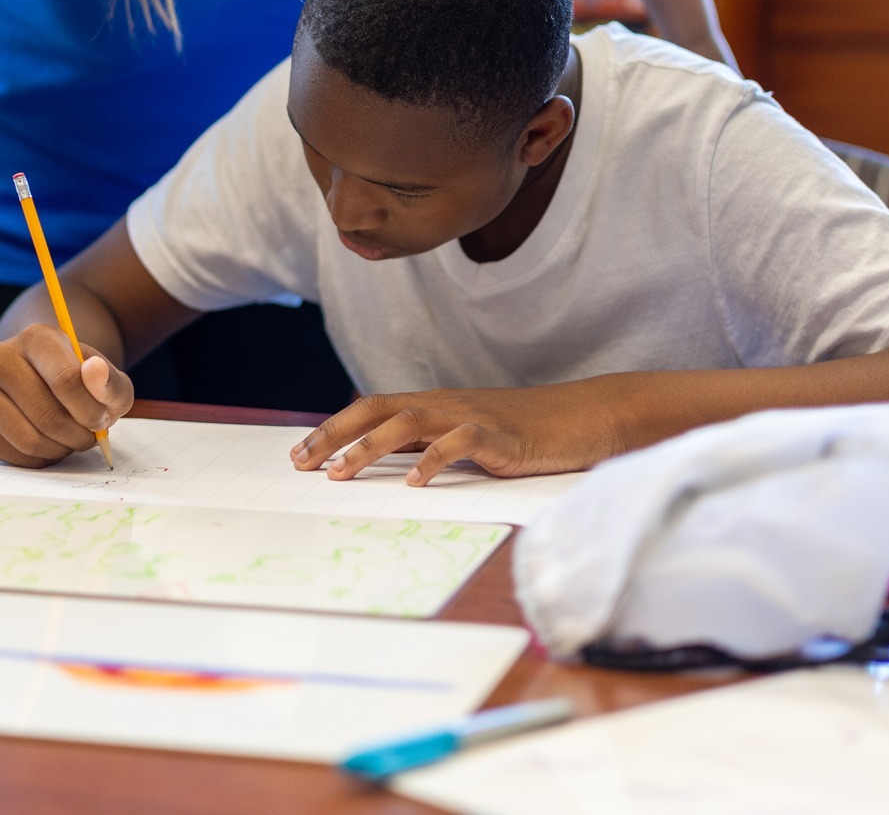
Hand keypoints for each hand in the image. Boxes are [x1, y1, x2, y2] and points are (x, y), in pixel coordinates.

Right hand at [0, 323, 133, 467]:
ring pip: (29, 439)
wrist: (46, 383)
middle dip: (78, 435)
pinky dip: (38, 459)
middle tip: (89, 435)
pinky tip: (49, 444)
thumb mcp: (105, 378)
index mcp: (35, 337)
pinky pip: (11, 455)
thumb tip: (94, 371)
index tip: (102, 419)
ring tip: (70, 439)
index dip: (90, 410)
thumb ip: (109, 380)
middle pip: (47, 415)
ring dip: (60, 449)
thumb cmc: (79, 381)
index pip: (66, 380)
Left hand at [289, 384, 628, 485]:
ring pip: (409, 421)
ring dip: (369, 446)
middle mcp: (447, 405)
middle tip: (301, 463)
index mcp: (437, 406)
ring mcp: (474, 417)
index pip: (373, 409)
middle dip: (335, 435)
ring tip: (341, 474)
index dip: (335, 428)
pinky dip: (433, 459)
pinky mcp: (502, 435)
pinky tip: (413, 482)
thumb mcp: (473, 437)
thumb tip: (387, 465)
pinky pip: (461, 441)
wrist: (587, 416)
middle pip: (379, 409)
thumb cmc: (530, 432)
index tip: (301, 455)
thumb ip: (433, 444)